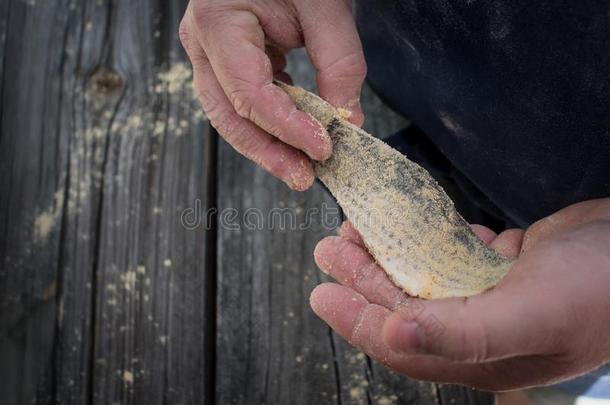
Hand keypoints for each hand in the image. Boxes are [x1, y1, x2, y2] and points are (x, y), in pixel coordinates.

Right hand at [179, 0, 366, 190]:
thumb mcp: (325, 5)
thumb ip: (339, 62)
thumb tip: (347, 119)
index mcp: (219, 22)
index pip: (250, 93)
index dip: (288, 127)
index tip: (323, 148)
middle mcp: (203, 42)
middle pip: (230, 115)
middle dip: (269, 152)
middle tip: (305, 178)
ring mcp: (208, 53)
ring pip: (230, 115)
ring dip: (266, 146)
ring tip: (300, 169)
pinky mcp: (223, 60)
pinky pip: (240, 101)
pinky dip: (268, 122)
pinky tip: (293, 136)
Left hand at [310, 199, 609, 390]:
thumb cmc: (599, 290)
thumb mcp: (528, 315)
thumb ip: (459, 332)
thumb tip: (389, 336)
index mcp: (479, 353)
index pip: (399, 342)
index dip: (356, 320)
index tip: (319, 292)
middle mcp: (480, 327)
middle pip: (403, 304)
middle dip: (362, 277)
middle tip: (328, 247)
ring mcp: (493, 293)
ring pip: (423, 275)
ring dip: (388, 253)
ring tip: (356, 228)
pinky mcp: (506, 263)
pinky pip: (453, 250)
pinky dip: (427, 234)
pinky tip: (407, 221)